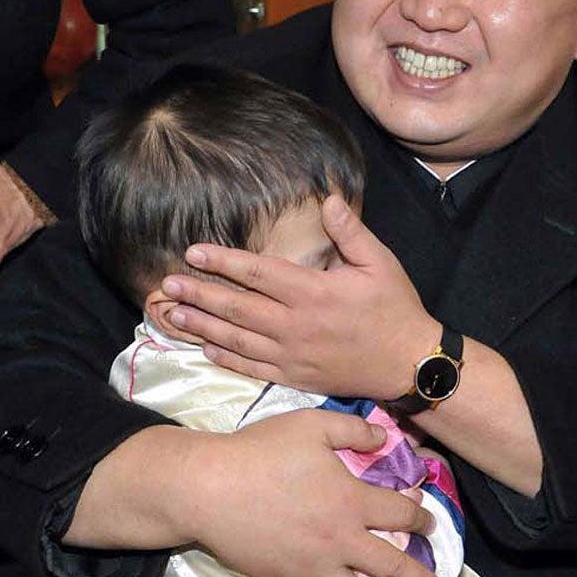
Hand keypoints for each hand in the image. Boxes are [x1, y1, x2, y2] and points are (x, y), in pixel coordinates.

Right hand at [81, 409, 447, 576]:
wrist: (208, 489)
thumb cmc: (261, 452)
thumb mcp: (312, 425)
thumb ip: (354, 430)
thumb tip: (386, 438)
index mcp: (352, 502)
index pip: (401, 516)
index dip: (422, 519)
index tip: (432, 526)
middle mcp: (340, 541)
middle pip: (393, 568)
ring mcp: (312, 567)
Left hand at [161, 195, 438, 401]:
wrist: (408, 364)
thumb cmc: (395, 308)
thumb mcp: (380, 263)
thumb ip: (350, 232)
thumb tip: (328, 199)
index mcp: (314, 292)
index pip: (258, 273)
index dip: (223, 261)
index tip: (194, 252)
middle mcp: (296, 325)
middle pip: (237, 307)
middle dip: (199, 294)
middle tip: (168, 285)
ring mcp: (292, 355)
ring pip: (237, 338)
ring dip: (202, 325)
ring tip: (172, 314)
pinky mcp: (294, 377)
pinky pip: (251, 367)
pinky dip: (225, 357)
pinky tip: (204, 347)